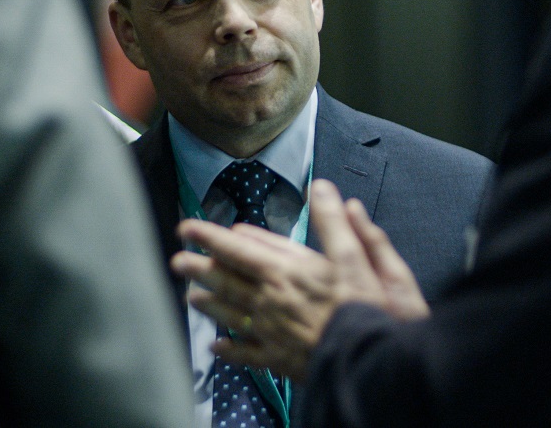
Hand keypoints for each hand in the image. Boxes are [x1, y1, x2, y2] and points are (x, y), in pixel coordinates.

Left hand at [171, 179, 428, 380]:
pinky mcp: (279, 360)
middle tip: (177, 261)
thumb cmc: (369, 308)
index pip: (240, 249)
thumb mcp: (357, 256)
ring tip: (191, 297)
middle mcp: (271, 300)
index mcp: (288, 271)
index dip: (213, 238)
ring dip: (210, 305)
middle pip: (228, 281)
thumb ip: (335, 222)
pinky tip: (216, 348)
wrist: (373, 363)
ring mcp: (272, 332)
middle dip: (201, 269)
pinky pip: (247, 355)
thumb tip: (321, 187)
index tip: (193, 230)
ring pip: (231, 315)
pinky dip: (230, 351)